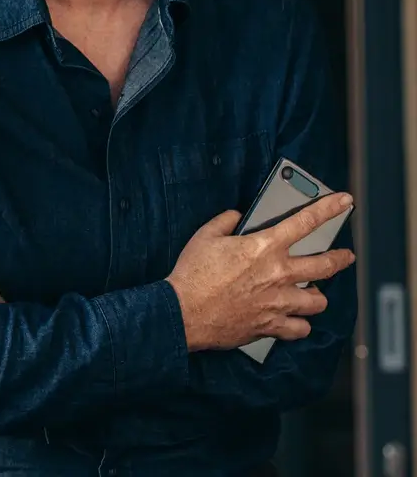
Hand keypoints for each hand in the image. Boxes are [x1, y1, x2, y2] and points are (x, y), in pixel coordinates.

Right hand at [167, 192, 355, 351]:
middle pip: (325, 265)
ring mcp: (278, 302)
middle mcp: (278, 274)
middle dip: (340, 258)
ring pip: (319, 301)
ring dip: (317, 295)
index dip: (328, 208)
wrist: (185, 311)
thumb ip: (225, 221)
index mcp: (264, 247)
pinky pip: (301, 328)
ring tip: (313, 292)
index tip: (343, 202)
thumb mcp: (205, 236)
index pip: (305, 222)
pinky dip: (299, 324)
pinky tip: (293, 319)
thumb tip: (236, 215)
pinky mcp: (272, 326)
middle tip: (345, 256)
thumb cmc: (193, 273)